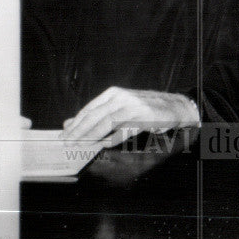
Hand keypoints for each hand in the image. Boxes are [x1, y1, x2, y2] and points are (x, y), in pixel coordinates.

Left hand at [61, 87, 198, 147]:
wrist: (173, 106)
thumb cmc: (144, 108)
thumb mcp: (119, 107)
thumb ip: (97, 114)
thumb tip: (69, 123)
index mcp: (114, 93)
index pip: (89, 109)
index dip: (76, 123)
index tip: (64, 135)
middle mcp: (123, 97)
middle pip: (96, 116)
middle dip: (80, 131)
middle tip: (68, 142)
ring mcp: (134, 106)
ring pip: (108, 122)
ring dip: (93, 136)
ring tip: (82, 145)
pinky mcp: (145, 116)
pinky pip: (125, 130)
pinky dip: (114, 139)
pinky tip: (105, 145)